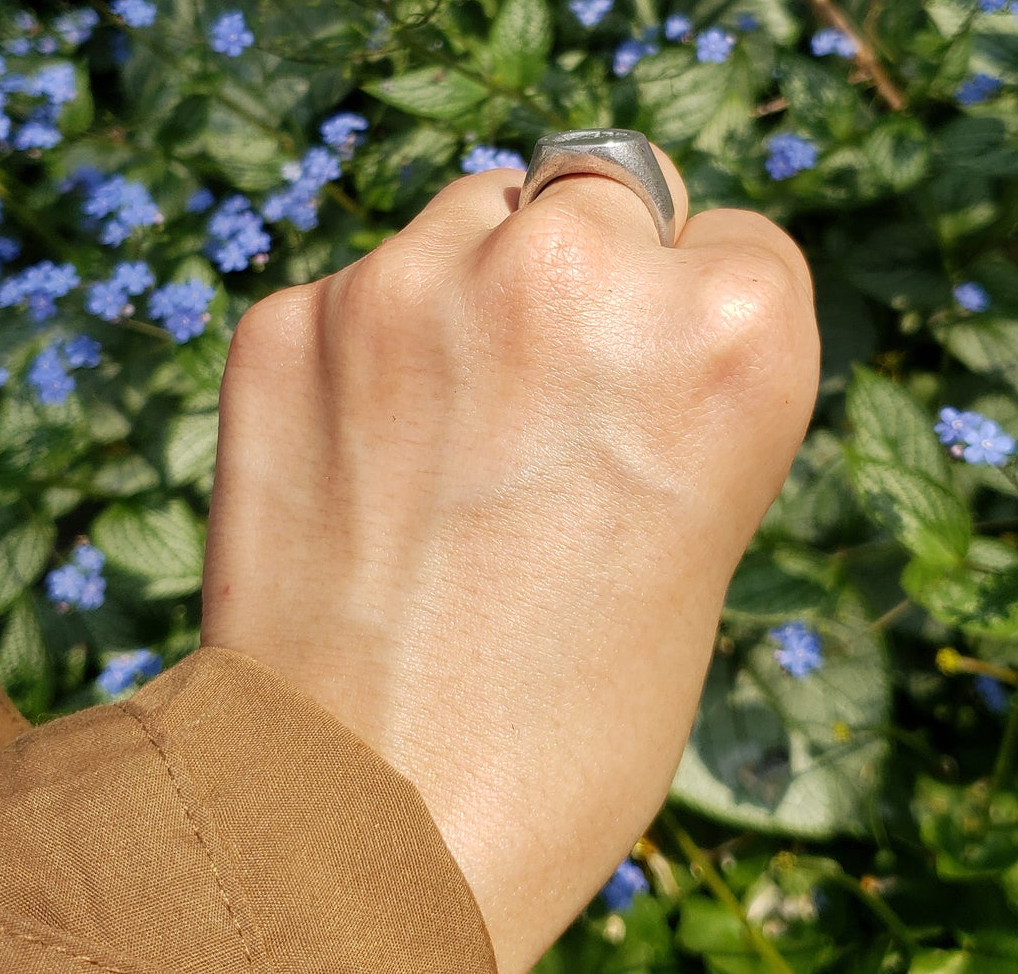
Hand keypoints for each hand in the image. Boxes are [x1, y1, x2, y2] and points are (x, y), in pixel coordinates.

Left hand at [201, 142, 819, 971]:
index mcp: (729, 333)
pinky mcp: (288, 321)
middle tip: (543, 394)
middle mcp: (574, 271)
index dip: (690, 318)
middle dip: (584, 270)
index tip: (651, 388)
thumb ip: (666, 369)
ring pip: (471, 218)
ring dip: (471, 290)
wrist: (369, 826)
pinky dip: (366, 350)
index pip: (729, 236)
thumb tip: (605, 275)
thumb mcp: (701, 524)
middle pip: (598, 190)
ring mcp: (413, 284)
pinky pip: (356, 291)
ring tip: (448, 434)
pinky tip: (362, 460)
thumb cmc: (573, 712)